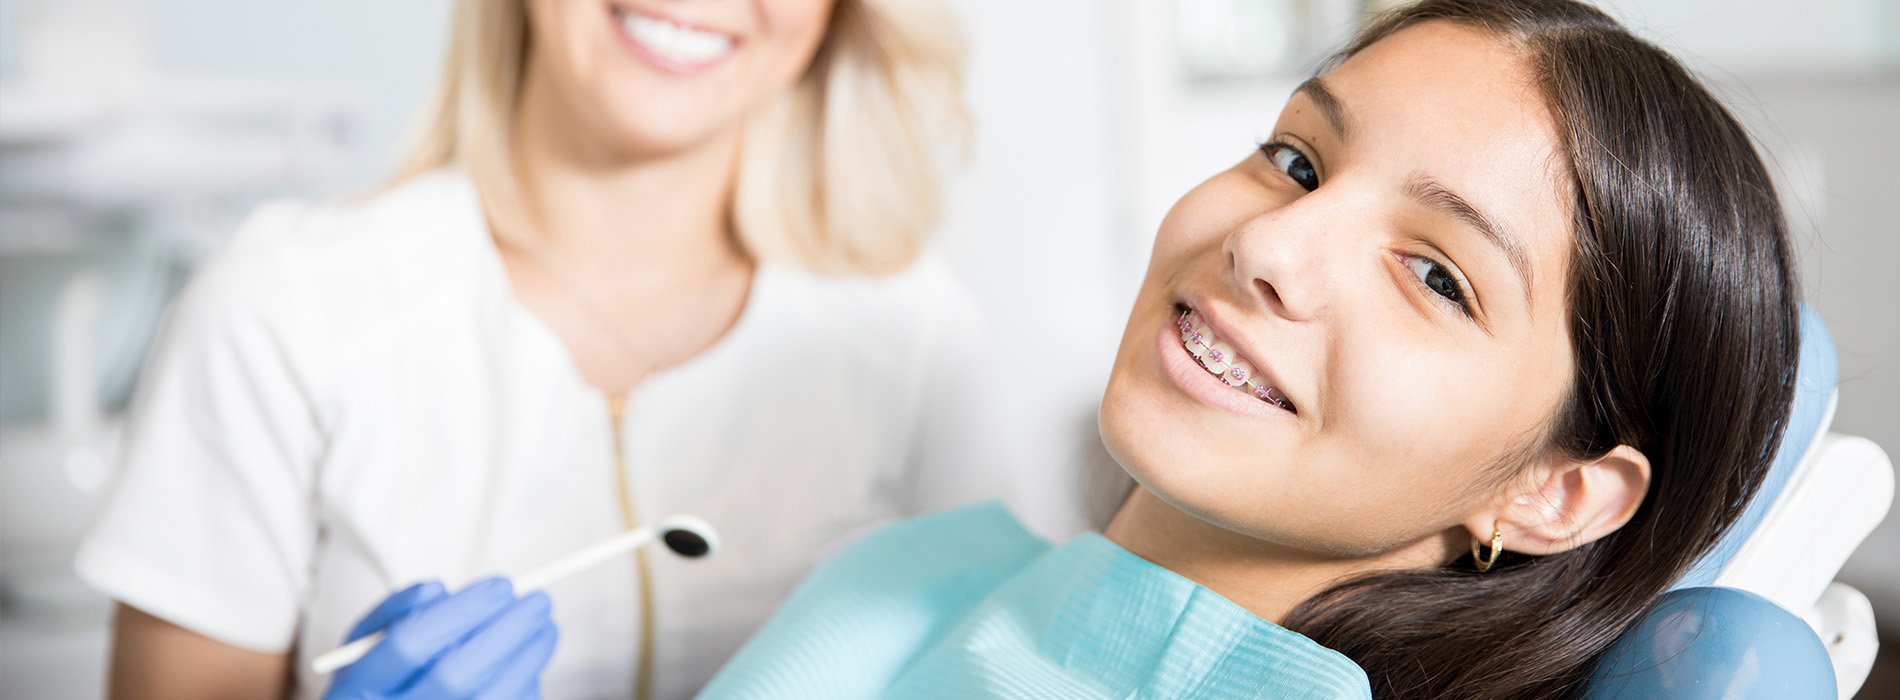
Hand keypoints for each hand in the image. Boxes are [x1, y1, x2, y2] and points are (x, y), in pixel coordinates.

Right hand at [322, 578, 557, 699]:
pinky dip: (525, 687)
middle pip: (456, 676)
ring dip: (528, 660)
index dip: (460, 612)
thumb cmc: (377, 680)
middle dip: (506, 633)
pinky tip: (530, 666)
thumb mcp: (367, 642)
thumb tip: (437, 591)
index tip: (500, 586)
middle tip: (538, 602)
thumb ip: (396, 610)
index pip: (409, 645)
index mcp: (358, 688)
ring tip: (546, 629)